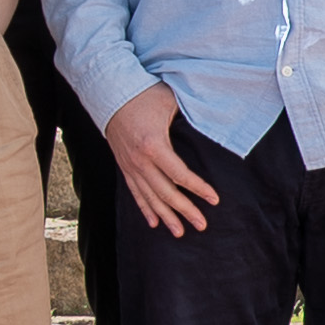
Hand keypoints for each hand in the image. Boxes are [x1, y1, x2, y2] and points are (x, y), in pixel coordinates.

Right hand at [106, 84, 220, 235]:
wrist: (110, 91)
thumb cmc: (144, 94)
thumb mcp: (170, 102)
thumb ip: (188, 118)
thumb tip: (210, 125)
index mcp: (154, 146)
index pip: (180, 175)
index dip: (198, 189)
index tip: (214, 200)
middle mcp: (140, 161)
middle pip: (166, 192)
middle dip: (185, 210)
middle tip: (202, 225)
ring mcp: (130, 165)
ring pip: (150, 197)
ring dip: (166, 216)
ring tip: (180, 232)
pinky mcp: (124, 165)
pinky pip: (135, 192)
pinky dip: (145, 208)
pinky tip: (154, 222)